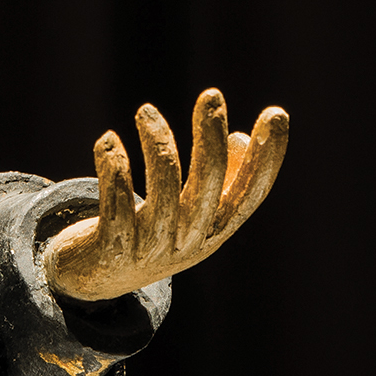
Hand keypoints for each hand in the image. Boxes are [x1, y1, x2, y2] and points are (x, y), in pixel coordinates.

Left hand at [41, 89, 288, 303]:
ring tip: (144, 112)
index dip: (268, 156)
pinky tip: (107, 142)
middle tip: (211, 95)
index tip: (276, 114)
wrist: (99, 280)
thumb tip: (240, 138)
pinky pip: (117, 204)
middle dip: (211, 136)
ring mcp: (153, 246)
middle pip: (210, 183)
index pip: (251, 193)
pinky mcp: (115, 247)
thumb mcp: (191, 213)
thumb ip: (219, 181)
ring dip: (157, 142)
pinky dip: (114, 168)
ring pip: (163, 188)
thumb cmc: (153, 235)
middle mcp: (190, 240)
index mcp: (216, 230)